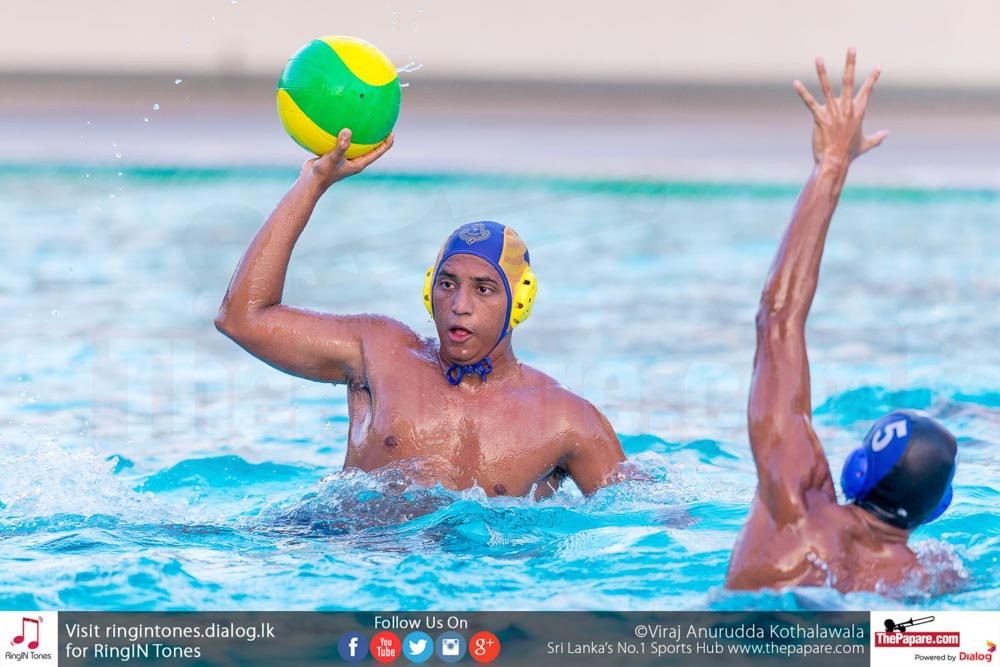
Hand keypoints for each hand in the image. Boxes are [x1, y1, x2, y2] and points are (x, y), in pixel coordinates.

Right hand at [300, 128, 393, 189]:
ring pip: (356, 144)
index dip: (386, 143)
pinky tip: (338, 122)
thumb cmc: (323, 173)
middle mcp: (354, 161)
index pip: (377, 152)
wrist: (309, 182)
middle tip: (382, 123)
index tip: (392, 132)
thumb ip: (341, 146)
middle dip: (377, 137)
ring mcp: (344, 158)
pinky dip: (341, 134)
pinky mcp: (335, 155)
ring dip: (359, 134)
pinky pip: (341, 142)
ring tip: (362, 120)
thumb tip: (348, 131)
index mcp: (359, 164)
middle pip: (370, 148)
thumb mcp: (333, 158)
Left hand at [794, 48, 887, 164]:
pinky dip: (802, 92)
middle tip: (851, 47)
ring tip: (818, 58)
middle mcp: (846, 109)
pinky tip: (795, 83)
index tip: (878, 66)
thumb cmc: (850, 154)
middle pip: (848, 81)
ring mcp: (832, 112)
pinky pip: (809, 102)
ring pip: (826, 87)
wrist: (835, 162)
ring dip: (822, 72)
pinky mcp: (819, 118)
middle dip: (850, 63)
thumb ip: (877, 138)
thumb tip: (887, 134)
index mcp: (858, 111)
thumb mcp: (866, 145)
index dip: (873, 77)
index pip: (867, 90)